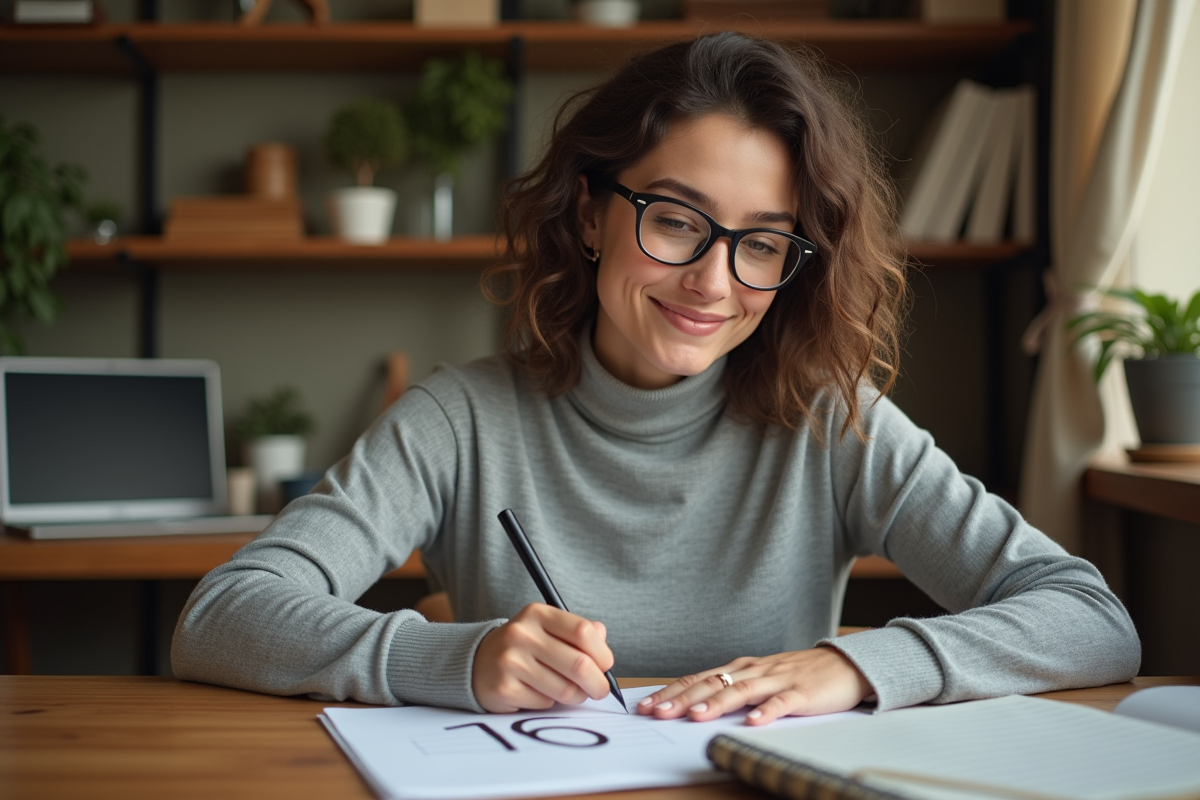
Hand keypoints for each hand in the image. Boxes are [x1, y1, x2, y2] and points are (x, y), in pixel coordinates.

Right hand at [472, 603, 614, 712]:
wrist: (478, 663)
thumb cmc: (523, 648)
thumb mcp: (547, 629)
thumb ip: (577, 632)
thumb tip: (603, 642)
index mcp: (537, 614)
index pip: (583, 632)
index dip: (602, 653)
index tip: (606, 665)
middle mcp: (522, 634)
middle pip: (579, 664)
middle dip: (598, 683)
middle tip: (600, 690)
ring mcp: (511, 661)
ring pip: (565, 689)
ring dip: (576, 696)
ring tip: (570, 692)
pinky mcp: (504, 688)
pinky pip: (545, 703)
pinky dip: (550, 703)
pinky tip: (539, 693)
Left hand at [634, 646, 873, 724]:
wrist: (845, 664)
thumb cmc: (799, 675)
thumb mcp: (760, 680)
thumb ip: (732, 691)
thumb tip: (694, 706)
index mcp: (741, 669)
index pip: (699, 678)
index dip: (671, 691)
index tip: (646, 705)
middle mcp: (754, 671)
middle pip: (712, 683)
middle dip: (682, 698)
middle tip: (657, 712)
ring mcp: (778, 680)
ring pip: (742, 691)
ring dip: (716, 703)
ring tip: (695, 715)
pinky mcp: (802, 692)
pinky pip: (783, 702)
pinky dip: (767, 711)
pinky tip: (754, 722)